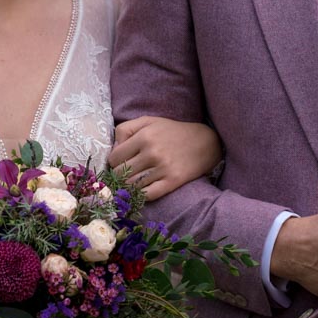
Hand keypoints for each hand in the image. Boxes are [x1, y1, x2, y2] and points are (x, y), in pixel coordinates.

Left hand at [108, 116, 222, 200]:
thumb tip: (113, 148)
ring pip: (131, 186)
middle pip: (120, 174)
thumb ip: (126, 129)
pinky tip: (141, 190)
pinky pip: (147, 195)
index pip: (114, 158)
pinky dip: (140, 195)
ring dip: (128, 186)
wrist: (204, 142)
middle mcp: (152, 152)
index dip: (114, 162)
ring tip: (132, 182)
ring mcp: (163, 168)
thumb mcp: (148, 121)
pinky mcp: (173, 181)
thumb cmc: (172, 131)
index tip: (120, 162)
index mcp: (144, 136)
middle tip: (125, 174)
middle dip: (118, 175)